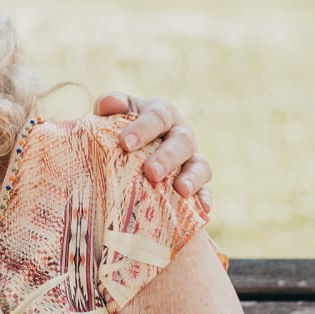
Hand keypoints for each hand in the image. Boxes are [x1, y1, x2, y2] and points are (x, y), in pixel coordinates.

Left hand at [93, 92, 211, 209]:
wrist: (128, 150)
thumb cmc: (119, 129)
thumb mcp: (112, 114)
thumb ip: (109, 104)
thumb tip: (112, 104)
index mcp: (161, 113)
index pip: (157, 116)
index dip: (143, 129)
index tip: (125, 144)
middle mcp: (180, 133)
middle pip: (181, 141)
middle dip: (167, 157)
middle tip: (150, 172)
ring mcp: (191, 157)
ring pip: (199, 164)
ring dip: (192, 177)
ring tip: (181, 191)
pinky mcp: (197, 181)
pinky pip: (205, 189)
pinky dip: (205, 197)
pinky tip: (201, 209)